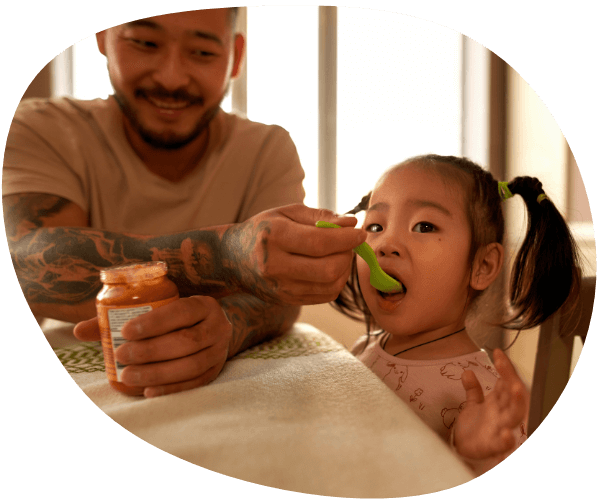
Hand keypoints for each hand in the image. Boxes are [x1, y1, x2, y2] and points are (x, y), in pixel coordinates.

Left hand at [73, 296, 231, 396]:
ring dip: (158, 373)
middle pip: (187, 341)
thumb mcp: (158, 310)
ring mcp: (219, 352)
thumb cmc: (177, 319)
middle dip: (151, 351)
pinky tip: (147, 392)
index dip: (154, 322)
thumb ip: (121, 318)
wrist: (212, 330)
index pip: (181, 311)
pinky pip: (194, 384)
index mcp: (204, 305)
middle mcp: (217, 327)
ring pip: (191, 365)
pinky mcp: (216, 372)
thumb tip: (79, 330)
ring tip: (128, 376)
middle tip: (121, 355)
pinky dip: (170, 389)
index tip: (125, 331)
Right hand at [223, 203, 366, 304]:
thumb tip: (351, 224)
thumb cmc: (264, 230)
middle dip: (347, 255)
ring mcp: (280, 287)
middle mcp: (274, 265)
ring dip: (344, 270)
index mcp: (274, 236)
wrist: (232, 259)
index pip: (319, 243)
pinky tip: (331, 268)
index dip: (346, 239)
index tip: (360, 233)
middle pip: (327, 269)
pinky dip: (336, 282)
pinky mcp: (286, 300)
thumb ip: (321, 216)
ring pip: (329, 285)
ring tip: (340, 255)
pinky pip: (324, 296)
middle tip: (349, 244)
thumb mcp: (287, 213)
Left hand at [453, 349, 528, 459]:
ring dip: (518, 402)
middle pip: (512, 395)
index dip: (504, 368)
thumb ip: (473, 390)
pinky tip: (508, 434)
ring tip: (516, 388)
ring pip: (514, 416)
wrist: (463, 451)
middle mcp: (502, 414)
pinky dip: (507, 440)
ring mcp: (499, 429)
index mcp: (498, 404)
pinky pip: (502, 444)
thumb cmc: (474, 429)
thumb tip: (468, 372)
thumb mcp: (472, 405)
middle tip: (505, 365)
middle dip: (513, 380)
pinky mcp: (492, 447)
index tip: (497, 352)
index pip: (505, 382)